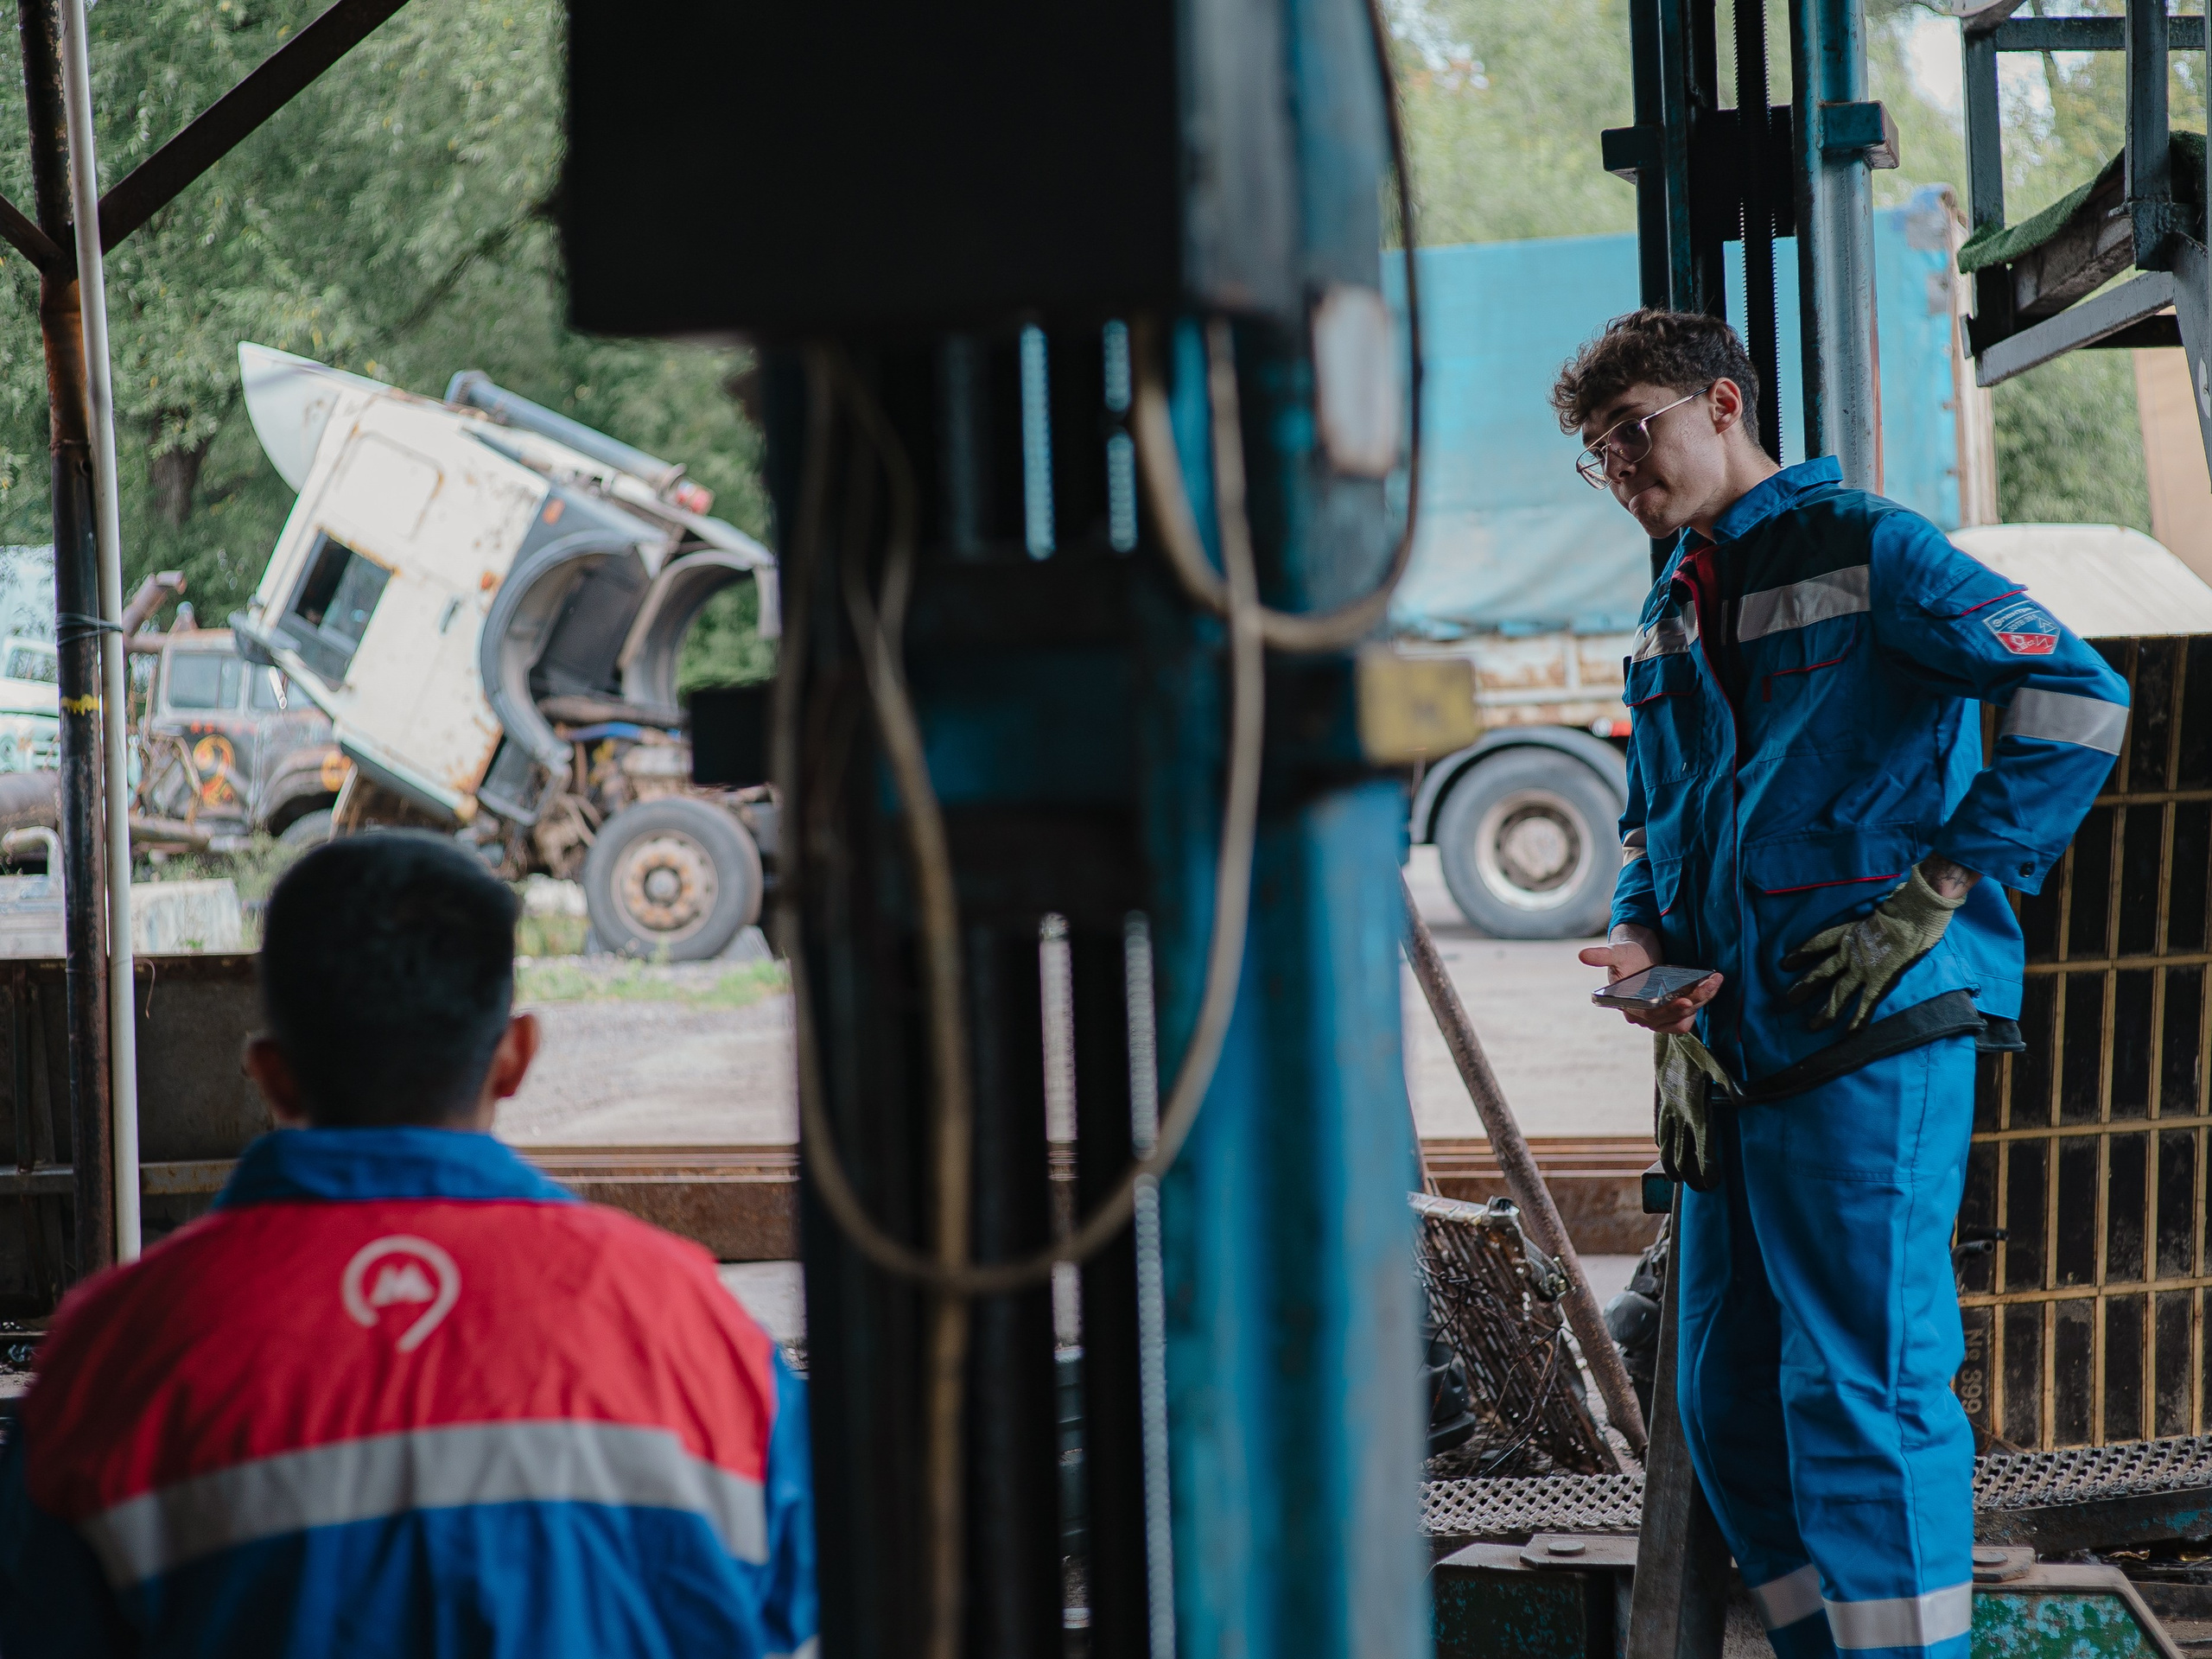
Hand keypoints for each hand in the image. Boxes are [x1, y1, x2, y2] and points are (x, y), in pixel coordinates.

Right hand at [1581, 924, 1721, 1033]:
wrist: (1639, 951)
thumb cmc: (1627, 952)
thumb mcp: (1616, 951)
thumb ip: (1603, 955)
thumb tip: (1582, 955)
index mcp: (1629, 1006)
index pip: (1651, 1016)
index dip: (1669, 1011)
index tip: (1685, 1000)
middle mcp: (1644, 1016)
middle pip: (1672, 1018)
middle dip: (1693, 1002)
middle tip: (1709, 985)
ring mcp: (1660, 1016)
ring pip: (1684, 1017)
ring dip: (1702, 1001)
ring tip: (1714, 981)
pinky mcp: (1674, 1011)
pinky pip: (1689, 1015)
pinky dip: (1702, 1002)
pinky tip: (1711, 986)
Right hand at [1654, 1031, 1727, 1190]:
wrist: (1666, 1038)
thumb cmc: (1695, 1050)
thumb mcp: (1715, 1064)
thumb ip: (1729, 1084)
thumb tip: (1743, 1102)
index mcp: (1695, 1107)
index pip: (1701, 1145)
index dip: (1705, 1167)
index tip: (1710, 1184)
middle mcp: (1680, 1112)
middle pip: (1681, 1153)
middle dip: (1689, 1174)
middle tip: (1698, 1188)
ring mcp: (1668, 1108)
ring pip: (1666, 1144)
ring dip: (1671, 1163)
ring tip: (1678, 1178)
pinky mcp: (1661, 1102)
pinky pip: (1659, 1127)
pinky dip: (1662, 1143)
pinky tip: (1663, 1150)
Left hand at [1782, 862, 1968, 1031]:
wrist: (1915, 914)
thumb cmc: (1901, 908)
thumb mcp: (1876, 912)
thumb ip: (1869, 922)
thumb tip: (1874, 922)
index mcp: (1848, 933)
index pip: (1818, 943)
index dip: (1802, 953)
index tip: (1785, 963)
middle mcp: (1849, 952)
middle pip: (1821, 972)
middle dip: (1805, 987)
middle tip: (1789, 1000)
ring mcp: (1863, 969)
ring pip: (1838, 993)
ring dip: (1825, 1011)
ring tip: (1811, 1025)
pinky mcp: (1879, 981)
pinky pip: (1866, 1004)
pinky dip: (1858, 1019)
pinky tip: (1850, 1033)